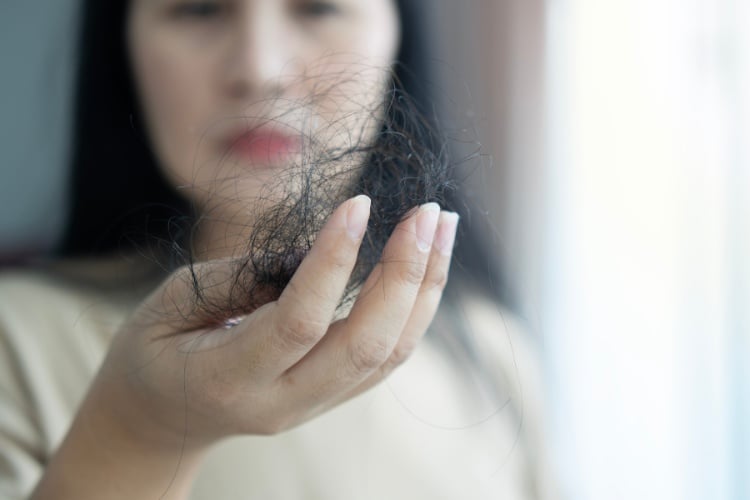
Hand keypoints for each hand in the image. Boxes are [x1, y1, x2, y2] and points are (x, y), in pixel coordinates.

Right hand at [93, 195, 457, 448]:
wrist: (161, 418)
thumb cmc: (157, 349)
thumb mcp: (172, 304)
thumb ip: (242, 279)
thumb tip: (313, 250)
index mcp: (228, 378)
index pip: (299, 321)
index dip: (333, 261)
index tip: (358, 203)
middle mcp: (281, 402)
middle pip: (364, 344)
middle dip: (404, 274)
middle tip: (427, 212)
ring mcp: (313, 406)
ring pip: (389, 353)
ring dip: (424, 288)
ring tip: (442, 227)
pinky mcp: (333, 397)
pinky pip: (388, 357)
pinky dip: (415, 308)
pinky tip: (426, 265)